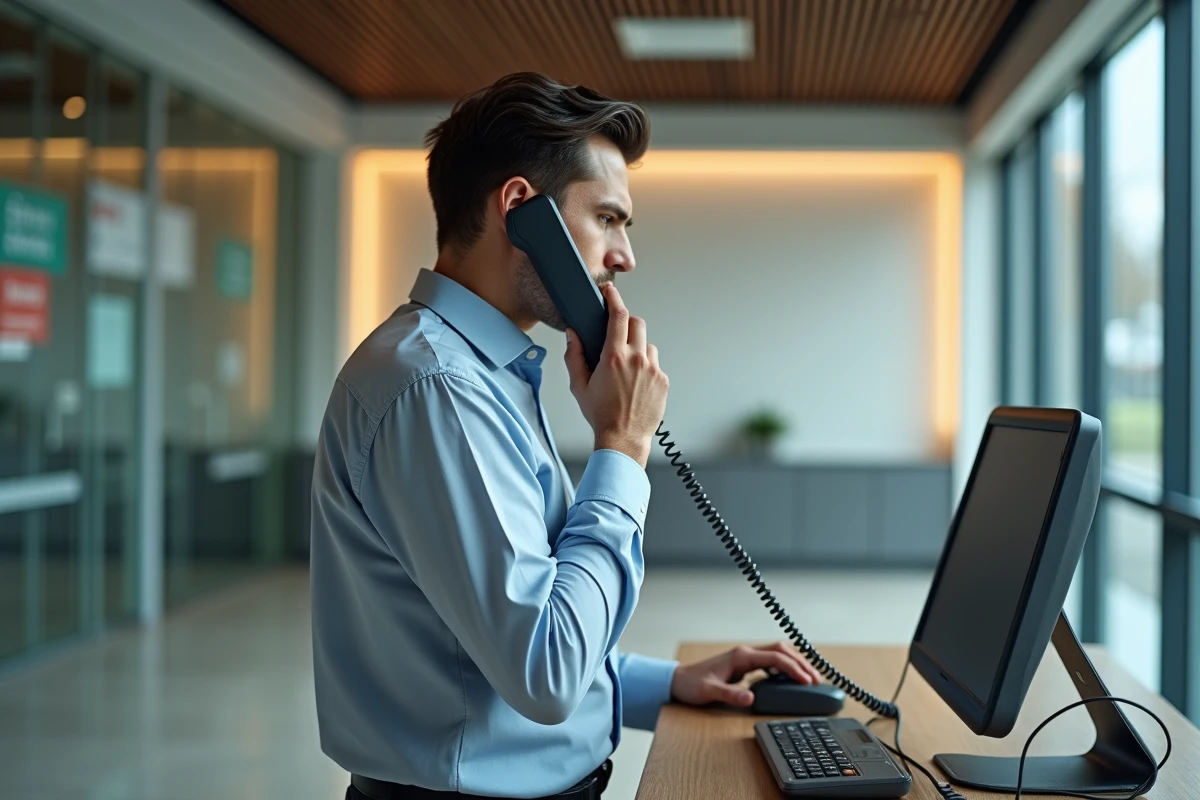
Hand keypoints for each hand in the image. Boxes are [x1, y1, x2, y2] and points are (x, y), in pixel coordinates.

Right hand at [564, 283, 668, 467]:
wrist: (623, 439)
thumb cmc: (601, 415)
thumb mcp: (579, 386)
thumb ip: (574, 356)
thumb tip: (572, 335)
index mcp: (614, 358)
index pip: (618, 316)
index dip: (614, 299)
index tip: (610, 292)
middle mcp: (636, 360)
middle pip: (637, 323)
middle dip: (626, 323)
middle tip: (617, 334)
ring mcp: (653, 370)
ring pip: (647, 344)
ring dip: (637, 348)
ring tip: (626, 368)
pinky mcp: (663, 381)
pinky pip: (655, 364)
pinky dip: (645, 367)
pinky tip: (635, 384)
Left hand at [670, 643, 822, 707]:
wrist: (678, 681)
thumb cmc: (692, 685)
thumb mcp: (710, 692)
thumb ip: (731, 694)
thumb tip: (751, 697)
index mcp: (741, 656)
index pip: (775, 658)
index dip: (794, 668)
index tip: (808, 681)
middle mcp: (745, 653)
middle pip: (781, 650)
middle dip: (801, 662)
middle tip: (816, 679)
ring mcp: (745, 657)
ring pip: (777, 653)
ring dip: (795, 663)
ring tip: (810, 678)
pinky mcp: (744, 664)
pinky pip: (770, 661)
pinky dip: (785, 667)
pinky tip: (791, 678)